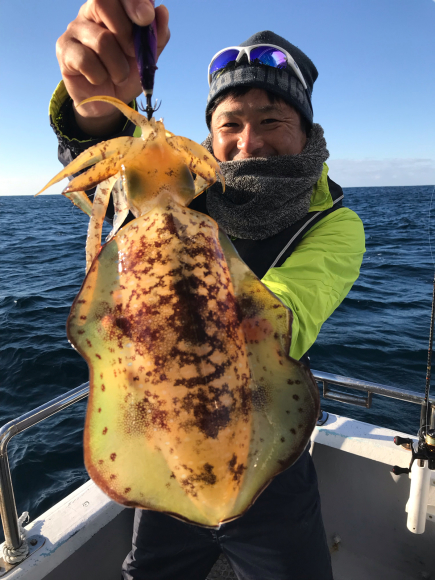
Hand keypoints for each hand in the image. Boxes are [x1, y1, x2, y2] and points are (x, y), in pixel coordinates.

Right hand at [56, 0, 169, 134]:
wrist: (108, 102)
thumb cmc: (126, 73)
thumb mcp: (147, 57)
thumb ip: (156, 36)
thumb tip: (161, 11)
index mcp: (112, 8)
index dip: (133, 1)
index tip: (146, 18)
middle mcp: (89, 12)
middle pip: (102, 3)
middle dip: (125, 33)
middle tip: (132, 54)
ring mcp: (74, 29)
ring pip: (101, 40)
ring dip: (118, 66)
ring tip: (119, 76)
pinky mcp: (64, 49)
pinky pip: (86, 60)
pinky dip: (100, 76)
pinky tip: (99, 80)